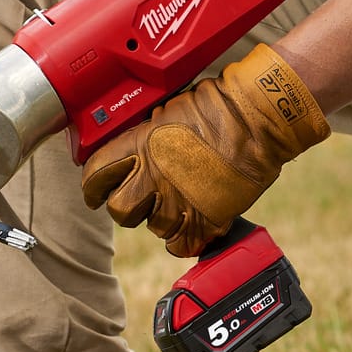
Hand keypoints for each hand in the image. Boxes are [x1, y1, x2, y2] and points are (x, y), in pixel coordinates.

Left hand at [79, 42, 329, 257]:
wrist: (257, 120)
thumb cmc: (218, 106)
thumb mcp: (168, 110)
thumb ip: (144, 136)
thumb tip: (129, 148)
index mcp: (139, 146)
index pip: (95, 176)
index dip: (94, 186)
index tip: (96, 190)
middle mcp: (154, 178)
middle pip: (119, 211)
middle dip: (127, 206)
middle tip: (141, 197)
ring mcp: (180, 203)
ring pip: (154, 228)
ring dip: (164, 217)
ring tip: (182, 198)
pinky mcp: (206, 221)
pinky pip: (181, 245)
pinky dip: (186, 237)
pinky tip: (195, 219)